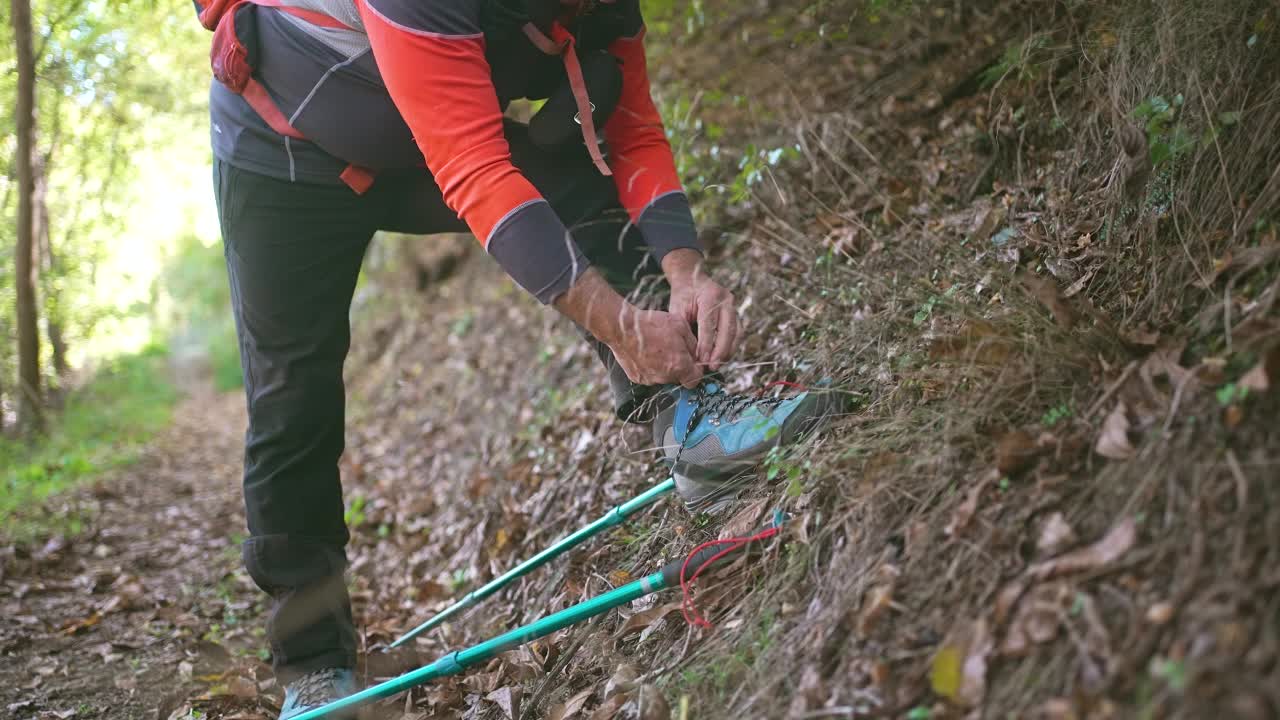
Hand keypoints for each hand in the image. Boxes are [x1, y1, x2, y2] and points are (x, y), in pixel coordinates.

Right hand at [609, 307, 701, 387]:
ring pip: (664, 376)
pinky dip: (651, 366)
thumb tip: (696, 351)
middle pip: (679, 377)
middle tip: (673, 349)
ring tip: (657, 348)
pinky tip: (647, 352)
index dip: (696, 371)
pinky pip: (650, 374)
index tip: (693, 364)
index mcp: (679, 365)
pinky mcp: (637, 378)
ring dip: (665, 366)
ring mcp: (650, 379)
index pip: (695, 379)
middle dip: (680, 366)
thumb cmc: (650, 324)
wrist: (622, 327)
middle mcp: (665, 377)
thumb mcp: (681, 326)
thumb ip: (693, 343)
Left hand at [662, 249, 737, 370]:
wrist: (692, 278)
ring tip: (718, 364)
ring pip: (736, 332)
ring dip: (728, 350)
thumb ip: (685, 329)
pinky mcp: (736, 312)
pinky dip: (731, 345)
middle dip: (721, 351)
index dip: (706, 344)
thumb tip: (691, 355)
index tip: (702, 360)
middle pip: (728, 329)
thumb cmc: (682, 295)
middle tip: (713, 367)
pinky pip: (737, 332)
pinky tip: (722, 356)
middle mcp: (726, 299)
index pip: (709, 324)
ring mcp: (733, 305)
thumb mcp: (678, 310)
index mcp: (710, 295)